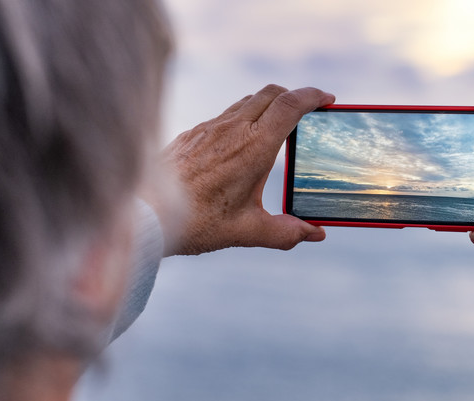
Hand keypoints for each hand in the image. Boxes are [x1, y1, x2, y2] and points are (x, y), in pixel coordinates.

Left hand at [161, 84, 334, 255]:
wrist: (145, 214)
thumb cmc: (196, 222)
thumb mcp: (247, 231)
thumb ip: (286, 232)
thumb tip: (316, 235)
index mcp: (254, 146)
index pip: (291, 105)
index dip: (314, 96)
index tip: (328, 100)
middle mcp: (232, 129)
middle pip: (272, 93)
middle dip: (295, 97)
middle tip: (309, 111)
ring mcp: (210, 128)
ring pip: (247, 101)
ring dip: (269, 105)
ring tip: (278, 126)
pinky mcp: (193, 134)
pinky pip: (225, 115)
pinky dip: (244, 118)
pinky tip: (241, 143)